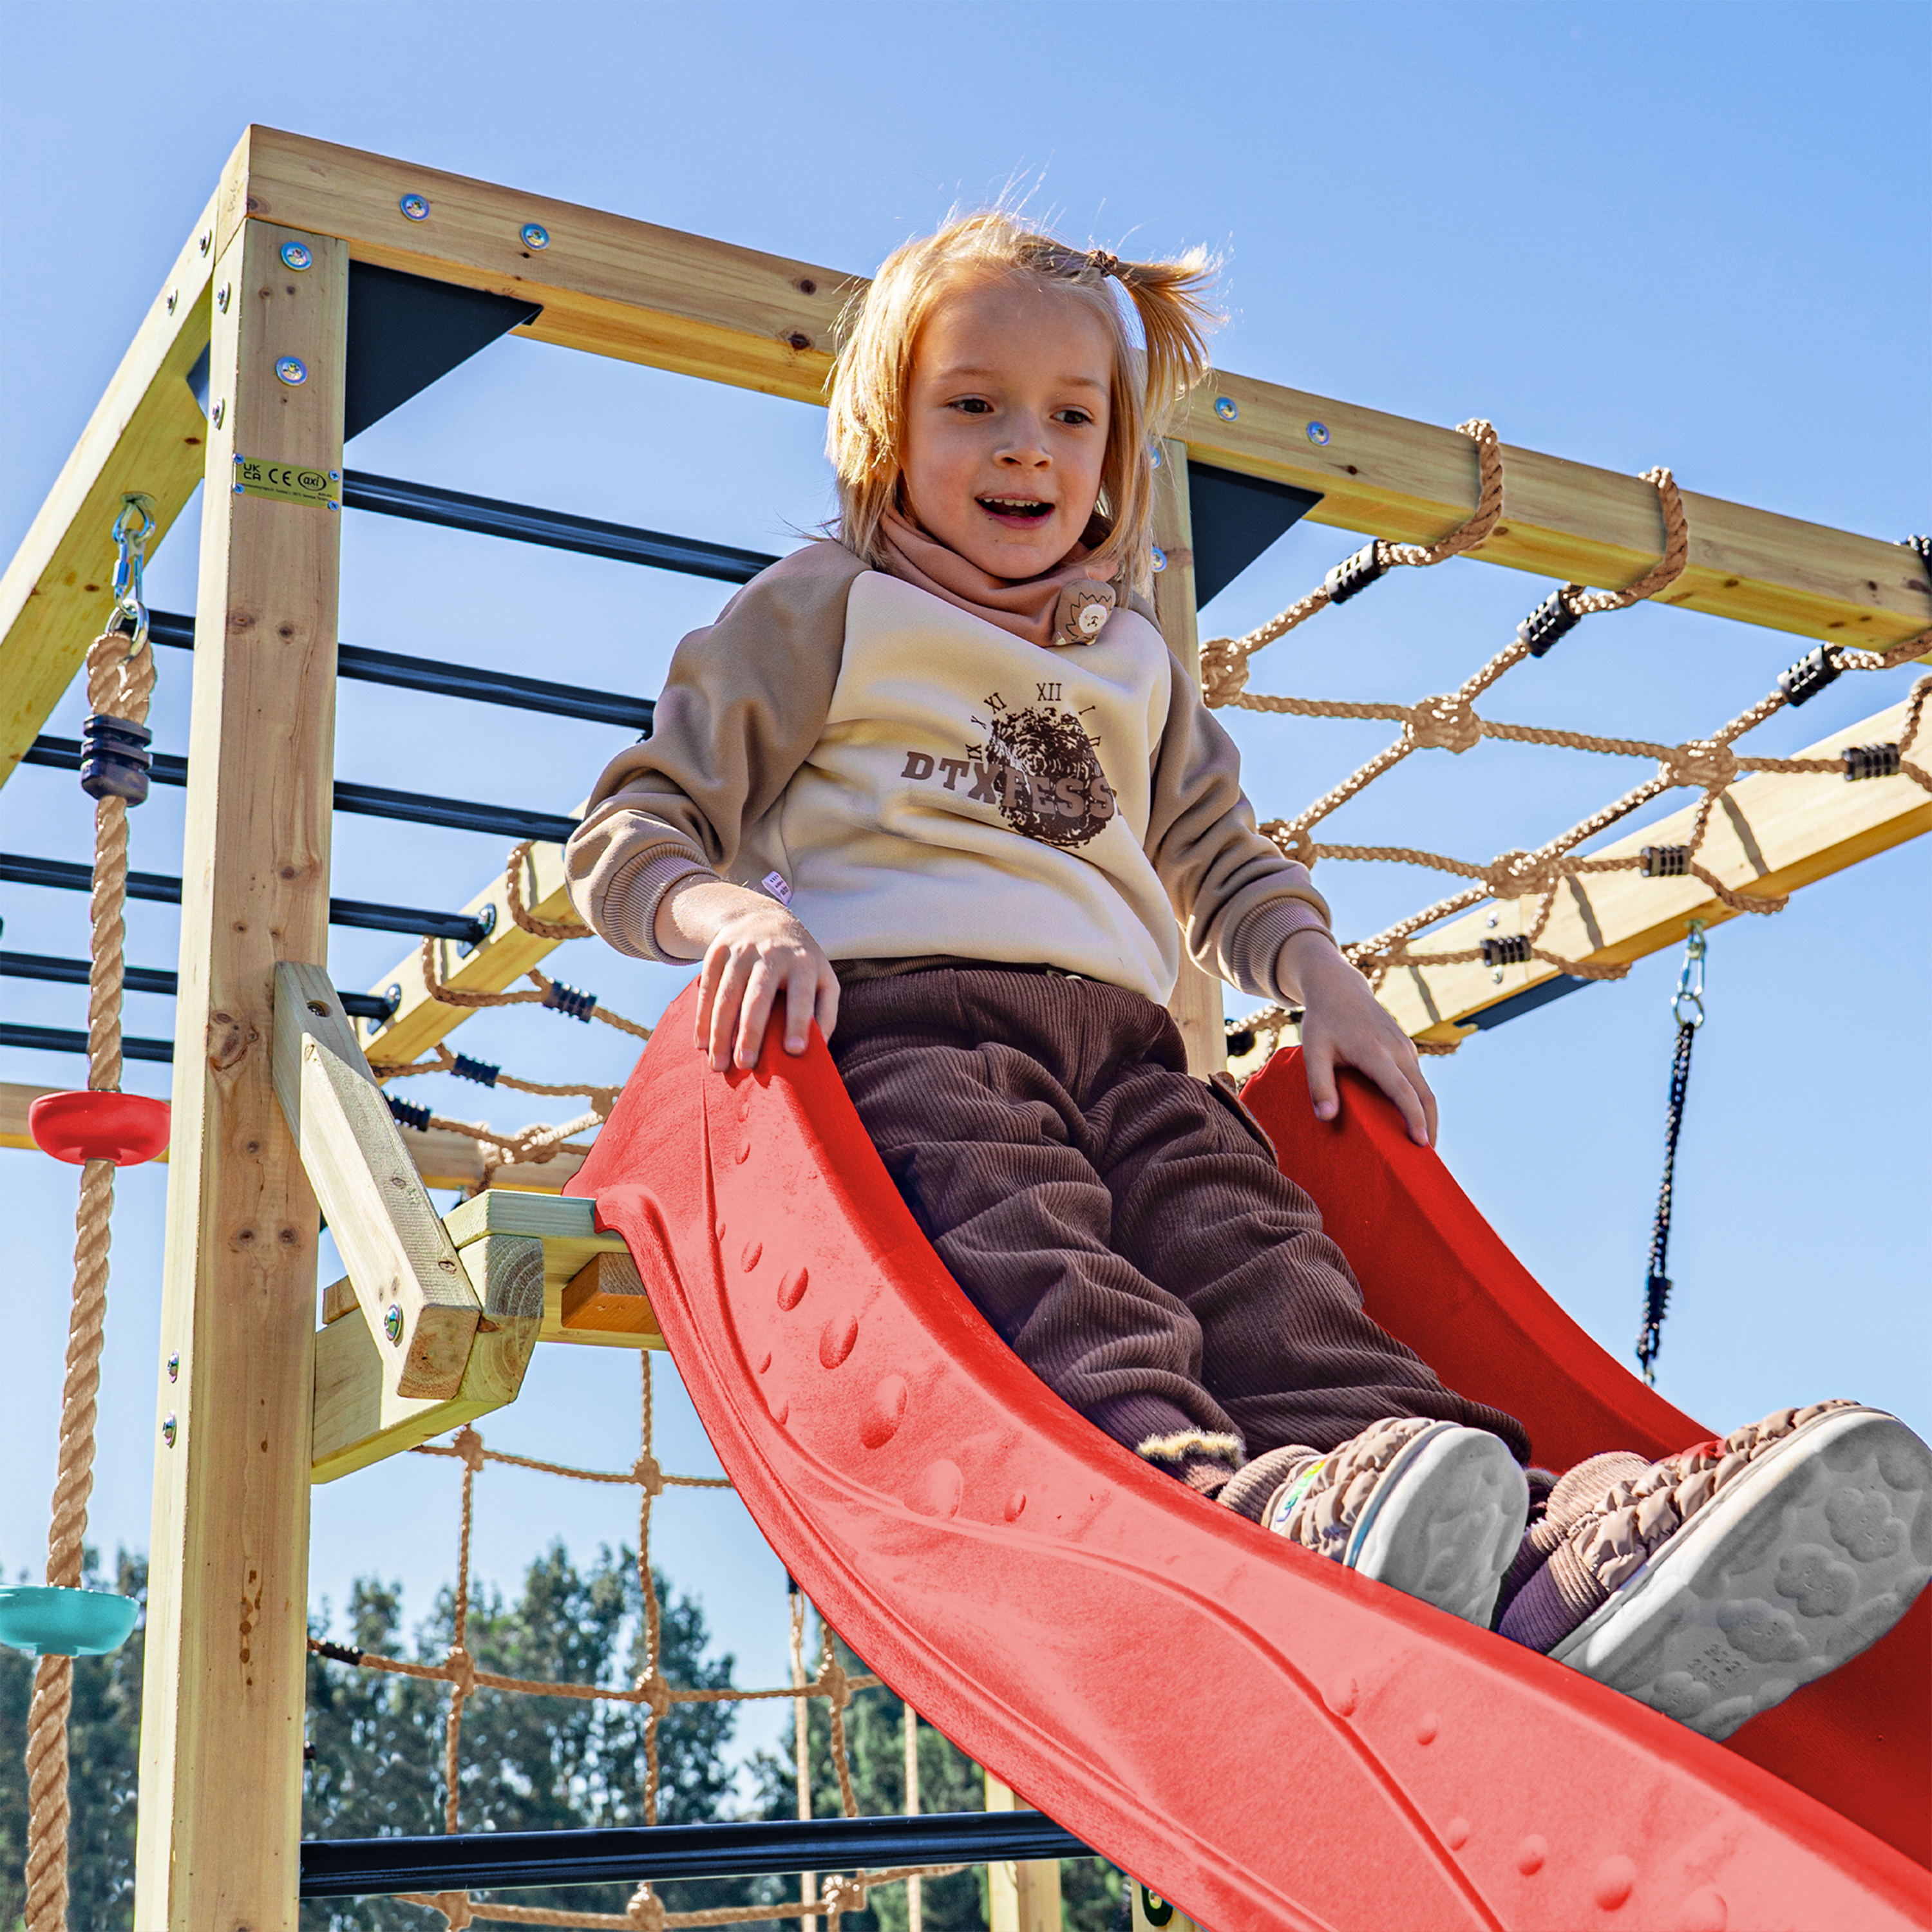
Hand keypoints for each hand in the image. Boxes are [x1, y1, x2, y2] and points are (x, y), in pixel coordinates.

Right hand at [658, 878, 840, 1071]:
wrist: (763, 918)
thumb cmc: (799, 963)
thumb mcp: (822, 978)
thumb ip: (825, 1012)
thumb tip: (819, 1050)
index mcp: (803, 963)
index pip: (801, 995)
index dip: (798, 1022)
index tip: (795, 1050)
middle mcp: (772, 954)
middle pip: (758, 997)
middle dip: (751, 1032)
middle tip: (746, 1065)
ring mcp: (741, 951)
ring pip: (727, 996)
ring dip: (720, 1033)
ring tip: (719, 1066)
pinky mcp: (717, 953)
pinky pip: (707, 989)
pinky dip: (702, 1019)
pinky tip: (702, 1044)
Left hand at [1283, 930, 1437, 1146]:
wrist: (1339, 989)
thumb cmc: (1322, 1023)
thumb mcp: (1312, 1052)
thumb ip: (1318, 1085)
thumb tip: (1326, 1118)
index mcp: (1375, 1052)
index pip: (1402, 1090)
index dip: (1413, 1117)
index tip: (1421, 1144)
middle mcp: (1398, 1050)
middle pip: (1424, 1094)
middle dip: (1429, 1127)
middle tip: (1426, 1161)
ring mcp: (1406, 1048)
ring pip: (1426, 1088)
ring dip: (1428, 1117)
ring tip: (1422, 1147)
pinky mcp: (1407, 1049)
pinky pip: (1419, 1080)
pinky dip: (1421, 1103)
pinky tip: (1412, 1122)